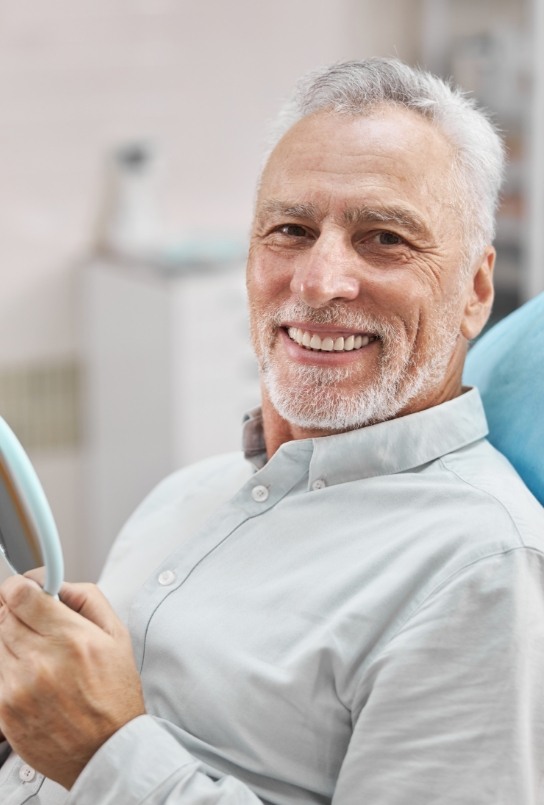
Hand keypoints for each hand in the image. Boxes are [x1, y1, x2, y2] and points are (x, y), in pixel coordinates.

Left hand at [0, 573, 145, 788]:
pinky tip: (33, 679)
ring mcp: (18, 688)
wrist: (107, 750)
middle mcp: (41, 661)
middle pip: (4, 615)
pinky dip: (9, 669)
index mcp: (72, 638)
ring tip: (40, 657)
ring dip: (12, 642)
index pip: (19, 595)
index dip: (19, 587)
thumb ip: (86, 597)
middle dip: (18, 614)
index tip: (25, 592)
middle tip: (38, 626)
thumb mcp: (117, 635)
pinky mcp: (4, 711)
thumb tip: (56, 582)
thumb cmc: (114, 693)